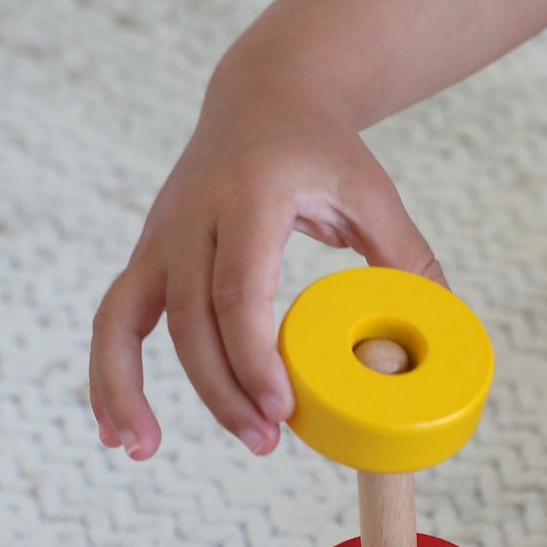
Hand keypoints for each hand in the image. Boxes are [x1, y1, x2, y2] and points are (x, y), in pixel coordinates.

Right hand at [89, 66, 444, 460]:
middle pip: (189, 320)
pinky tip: (117, 431)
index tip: (282, 409)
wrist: (264, 97)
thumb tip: (440, 332)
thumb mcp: (373, 192)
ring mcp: (160, 237)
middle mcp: (191, 216)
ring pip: (124, 321)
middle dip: (221, 390)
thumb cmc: (324, 152)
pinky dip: (107, 376)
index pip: (239, 290)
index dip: (254, 357)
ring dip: (128, 390)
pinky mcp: (148, 257)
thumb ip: (406, 258)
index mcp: (250, 196)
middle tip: (265, 442)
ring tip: (143, 450)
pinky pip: (114, 321)